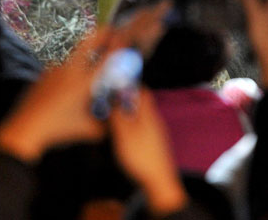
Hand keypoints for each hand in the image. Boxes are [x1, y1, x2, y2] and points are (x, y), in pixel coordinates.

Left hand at [0, 1, 170, 162]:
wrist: (25, 128)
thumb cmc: (59, 130)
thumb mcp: (89, 131)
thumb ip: (107, 124)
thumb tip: (119, 119)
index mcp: (85, 81)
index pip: (106, 57)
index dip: (118, 44)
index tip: (126, 35)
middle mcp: (71, 70)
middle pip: (88, 42)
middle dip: (101, 33)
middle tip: (110, 29)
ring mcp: (55, 70)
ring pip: (74, 55)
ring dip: (85, 53)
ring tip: (90, 62)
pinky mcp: (44, 75)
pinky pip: (61, 68)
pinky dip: (69, 70)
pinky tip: (67, 85)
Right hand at [109, 88, 186, 215]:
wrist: (158, 183)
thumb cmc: (142, 160)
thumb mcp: (124, 134)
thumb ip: (119, 114)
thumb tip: (115, 95)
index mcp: (148, 116)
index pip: (142, 91)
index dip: (129, 85)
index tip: (115, 83)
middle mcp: (154, 122)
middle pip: (140, 103)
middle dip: (124, 99)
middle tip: (109, 100)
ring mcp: (154, 134)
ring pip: (139, 116)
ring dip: (125, 113)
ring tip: (110, 116)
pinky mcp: (152, 145)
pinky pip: (139, 128)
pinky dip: (129, 126)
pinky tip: (120, 135)